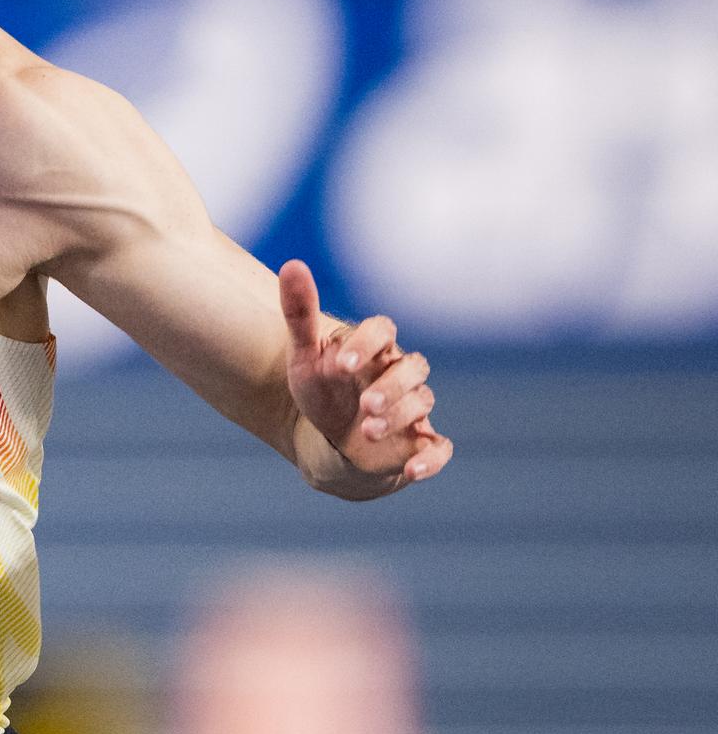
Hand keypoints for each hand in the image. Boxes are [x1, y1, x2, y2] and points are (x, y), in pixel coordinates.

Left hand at [279, 258, 451, 485]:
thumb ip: (299, 311)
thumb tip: (292, 264)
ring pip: (423, 403)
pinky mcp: (419, 442)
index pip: (383, 330)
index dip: (367, 343)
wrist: (330, 440)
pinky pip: (439, 448)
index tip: (341, 363)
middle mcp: (398, 374)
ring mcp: (412, 408)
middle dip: (392, 386)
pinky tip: (410, 469)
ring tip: (367, 430)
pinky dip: (430, 459)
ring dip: (399, 417)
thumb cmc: (320, 389)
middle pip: (414, 367)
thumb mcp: (304, 355)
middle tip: (365, 405)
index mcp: (373, 348)